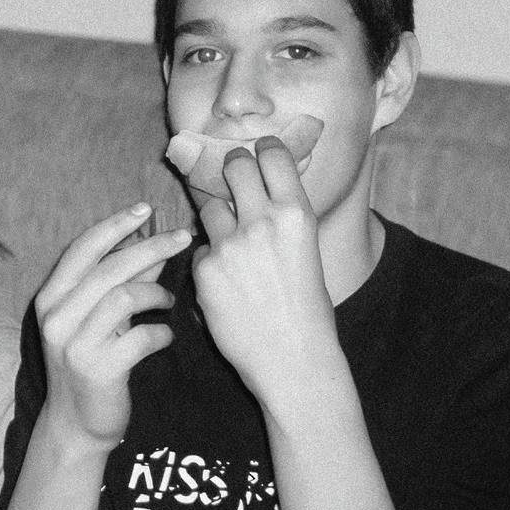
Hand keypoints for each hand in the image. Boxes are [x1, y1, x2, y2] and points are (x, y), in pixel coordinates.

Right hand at [35, 203, 191, 448]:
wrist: (75, 425)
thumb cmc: (91, 362)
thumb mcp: (100, 318)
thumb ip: (123, 281)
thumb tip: (153, 245)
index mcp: (51, 297)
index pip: (83, 248)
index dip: (115, 224)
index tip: (145, 209)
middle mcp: (57, 316)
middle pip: (109, 267)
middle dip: (151, 247)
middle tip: (182, 238)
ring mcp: (74, 344)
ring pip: (124, 297)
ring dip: (157, 294)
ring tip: (169, 302)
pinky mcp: (98, 370)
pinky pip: (141, 337)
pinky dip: (161, 333)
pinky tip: (165, 338)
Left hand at [192, 137, 339, 419]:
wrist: (293, 359)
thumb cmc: (308, 308)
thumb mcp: (308, 250)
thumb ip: (283, 218)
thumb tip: (263, 188)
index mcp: (296, 213)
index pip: (271, 154)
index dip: (263, 150)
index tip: (259, 152)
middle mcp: (261, 221)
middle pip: (233, 166)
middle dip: (231, 169)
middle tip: (232, 177)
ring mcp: (229, 244)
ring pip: (210, 208)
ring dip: (217, 219)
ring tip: (234, 247)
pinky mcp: (204, 269)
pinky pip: (201, 249)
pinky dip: (210, 261)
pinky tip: (228, 284)